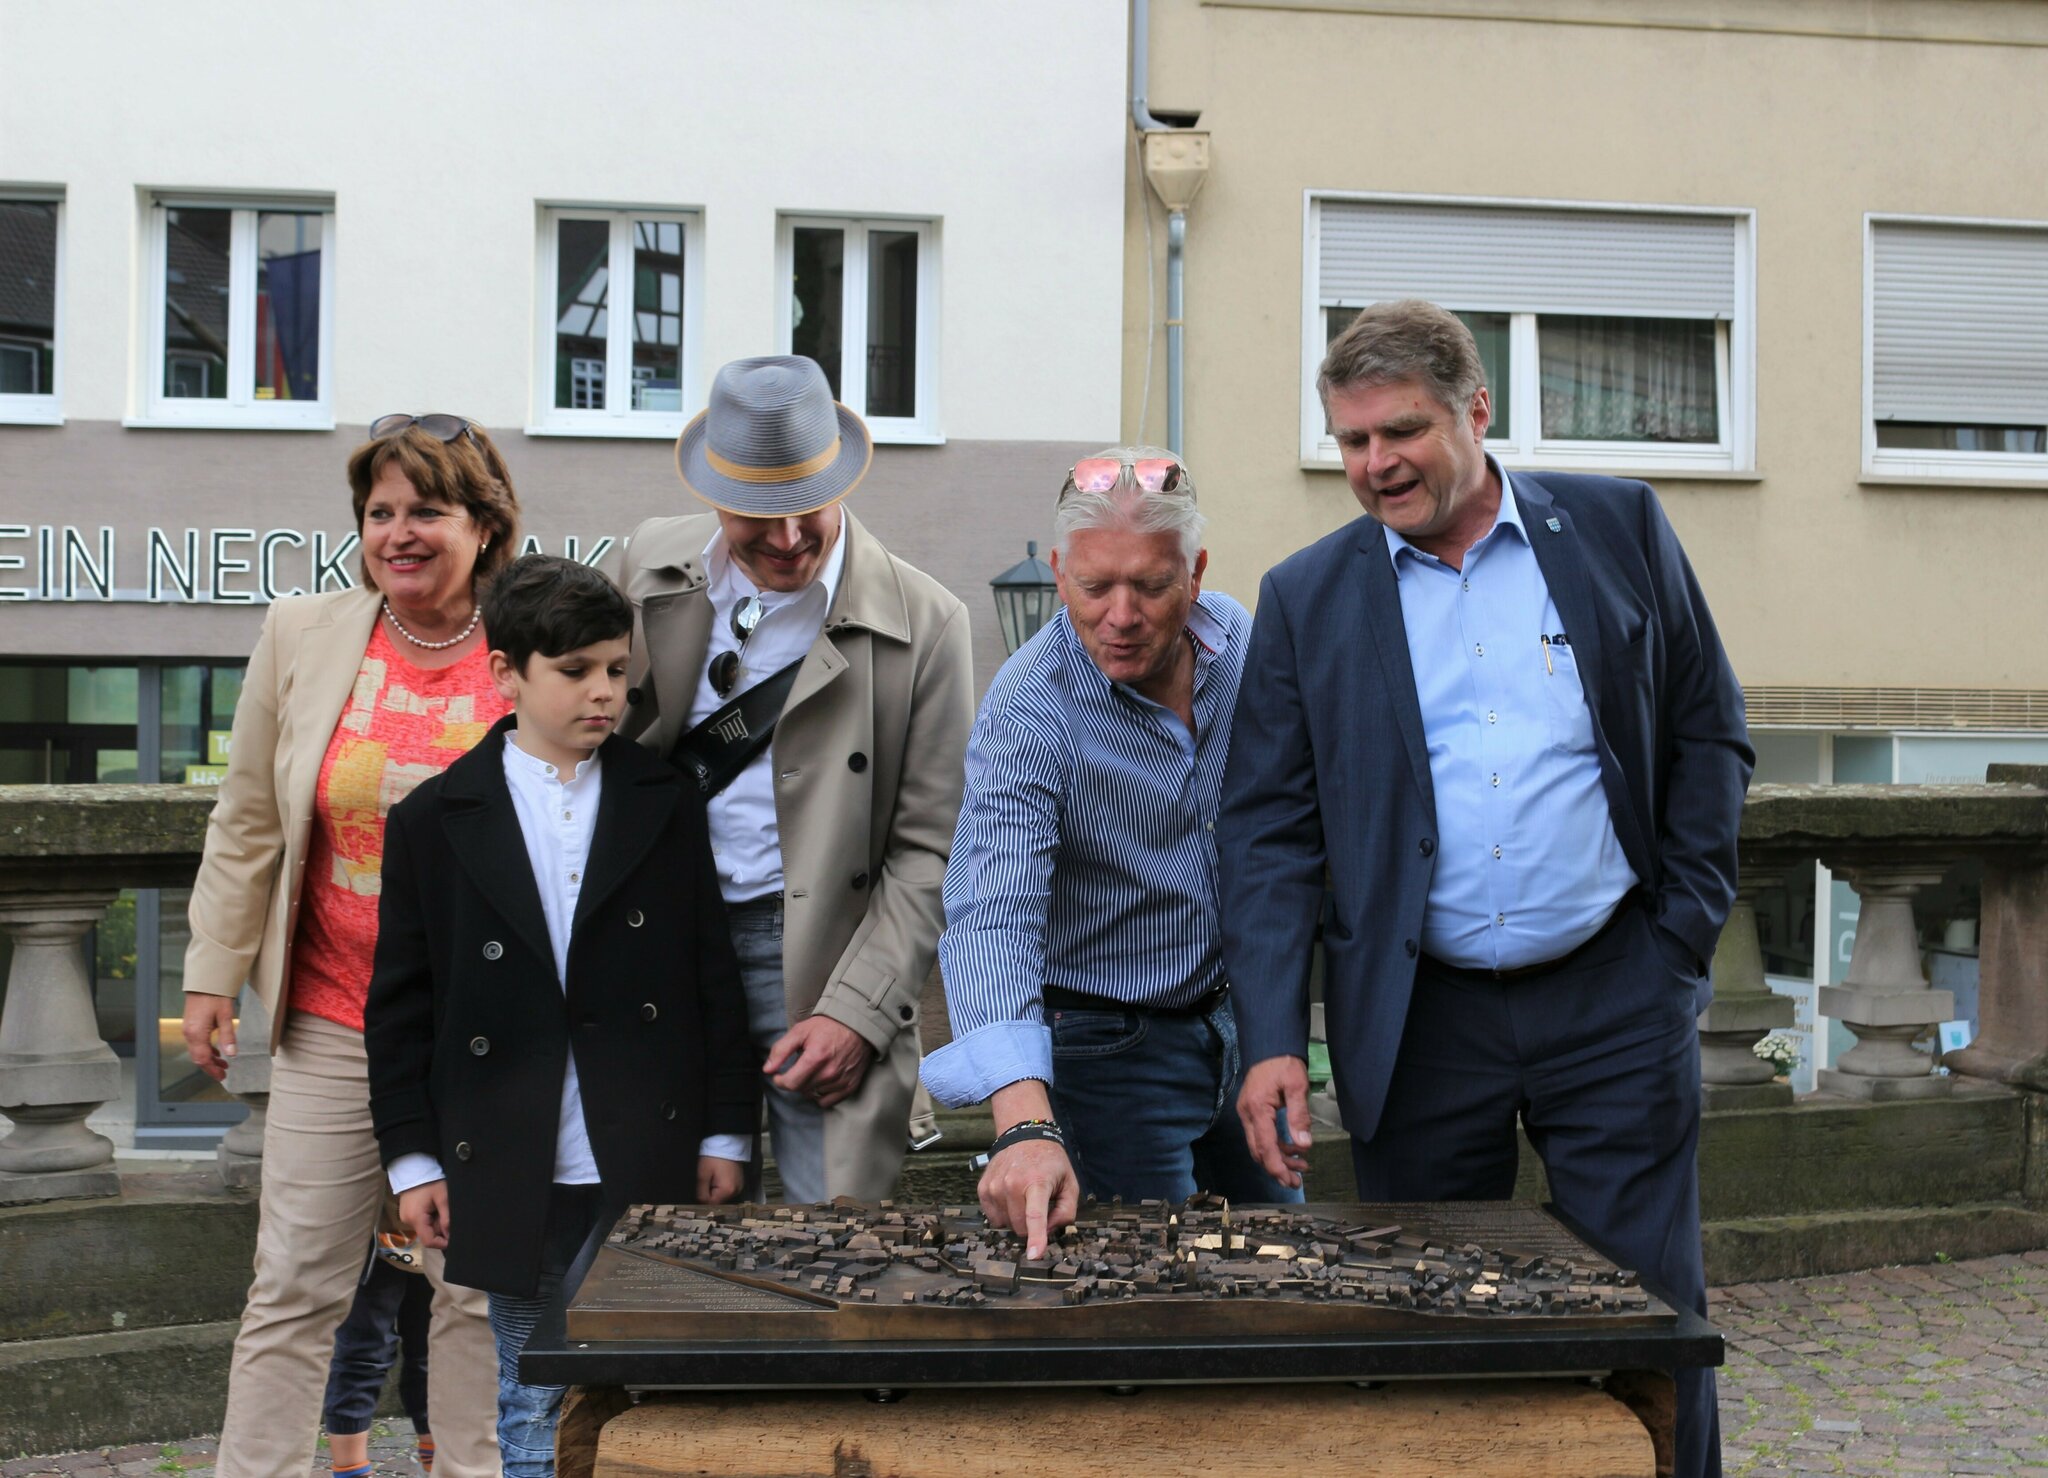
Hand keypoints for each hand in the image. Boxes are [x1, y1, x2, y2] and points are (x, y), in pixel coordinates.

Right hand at [182, 993, 238, 1082]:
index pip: (203, 1059)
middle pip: (198, 1057)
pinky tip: (217, 1051)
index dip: (213, 1069)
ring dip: (210, 1058)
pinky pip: (197, 1043)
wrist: (205, 981)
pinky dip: (206, 1049)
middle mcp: (189, 1033)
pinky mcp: (191, 1024)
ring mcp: (188, 1029)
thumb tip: (231, 1054)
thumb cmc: (215, 996)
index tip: (223, 1076)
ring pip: (197, 1050)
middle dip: (211, 1067)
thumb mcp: (226, 1016)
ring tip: (224, 1064)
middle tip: (224, 1073)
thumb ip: (228, 1036)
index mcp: (196, 1033)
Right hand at [399, 1181, 451, 1249]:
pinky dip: (429, 1217)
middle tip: (446, 1213)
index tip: (453, 1238)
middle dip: (440, 1228)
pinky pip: (420, 1221)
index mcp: (416, 1218)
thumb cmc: (430, 1181)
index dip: (442, 1243)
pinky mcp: (407, 1213)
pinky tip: (433, 1206)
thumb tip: (450, 1235)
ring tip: (439, 1206)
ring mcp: (405, 1217)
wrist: (415, 1168)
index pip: (428, 1241)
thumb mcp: (443, 1198)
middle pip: (427, 1234)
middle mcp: (408, 1221)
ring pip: (425, 1228)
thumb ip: (446, 1218)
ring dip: (435, 1222)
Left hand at [697, 1155, 745, 1203]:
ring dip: (716, 1190)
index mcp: (727, 1190)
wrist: (726, 1144)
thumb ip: (701, 1192)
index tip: (701, 1189)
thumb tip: (702, 1202)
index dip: (704, 1198)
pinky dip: (722, 1186)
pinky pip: (728, 1190)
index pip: (712, 1204)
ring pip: (723, 1195)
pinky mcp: (740, 1182)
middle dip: (711, 1193)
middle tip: (707, 1180)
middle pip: (718, 1200)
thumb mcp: (703, 1174)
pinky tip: (720, 1176)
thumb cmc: (713, 1158)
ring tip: (714, 1177)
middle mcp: (735, 1191)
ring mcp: (739, 1187)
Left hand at [763, 1015, 874, 1108]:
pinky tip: (822, 1080)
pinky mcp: (850, 1086)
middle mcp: (829, 1072)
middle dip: (794, 1080)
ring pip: (812, 1095)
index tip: (779, 1075)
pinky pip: (827, 1101)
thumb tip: (767, 1070)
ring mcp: (841, 1081)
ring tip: (813, 1070)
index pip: (790, 1083)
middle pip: (801, 1089)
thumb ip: (781, 1050)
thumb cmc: (827, 1027)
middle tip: (798, 1068)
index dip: (780, 1081)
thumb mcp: (800, 1031)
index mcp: (816, 1058)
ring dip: (808, 1086)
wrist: (858, 1026)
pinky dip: (821, 1094)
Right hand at [978, 1137, 1080, 1261]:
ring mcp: (994, 1186)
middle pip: (1020, 1227)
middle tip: (1038, 1206)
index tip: (1034, 1255)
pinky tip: (1011, 1197)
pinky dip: (1004, 1214)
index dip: (1036, 1238)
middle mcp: (1012, 1184)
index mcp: (1037, 1182)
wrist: (1024, 1135)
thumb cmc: (1050, 1162)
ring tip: (1024, 1197)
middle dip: (1031, 1226)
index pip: (1035, 1215)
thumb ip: (1066, 1211)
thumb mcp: (1070, 1183)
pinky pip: (993, 1217)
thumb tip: (1049, 1230)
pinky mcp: (983, 1189)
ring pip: (1006, 1224)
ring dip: (1016, 1218)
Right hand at [1237, 1055, 1312, 1188]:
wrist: (1270, 1045)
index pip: (1265, 1147)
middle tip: (1297, 1180)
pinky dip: (1276, 1146)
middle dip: (1277, 1168)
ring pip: (1259, 1146)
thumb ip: (1299, 1116)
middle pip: (1259, 1151)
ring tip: (1301, 1166)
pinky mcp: (1252, 1111)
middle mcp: (1247, 1114)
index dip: (1277, 1167)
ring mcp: (1247, 1113)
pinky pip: (1261, 1136)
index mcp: (1257, 1109)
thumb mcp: (1297, 1086)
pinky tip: (1293, 1147)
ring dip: (1278, 1159)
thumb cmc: (1284, 1062)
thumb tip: (1304, 1144)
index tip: (1290, 1181)